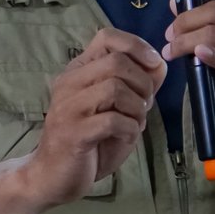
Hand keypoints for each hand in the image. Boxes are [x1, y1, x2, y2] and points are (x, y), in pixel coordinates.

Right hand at [22, 29, 165, 204]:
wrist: (54, 177)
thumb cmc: (91, 139)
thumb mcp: (119, 107)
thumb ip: (138, 84)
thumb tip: (160, 64)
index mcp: (79, 71)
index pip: (107, 36)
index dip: (137, 45)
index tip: (154, 64)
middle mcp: (70, 83)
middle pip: (117, 62)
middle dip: (143, 83)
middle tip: (144, 104)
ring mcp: (68, 107)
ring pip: (115, 88)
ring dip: (137, 107)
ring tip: (135, 122)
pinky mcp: (73, 133)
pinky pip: (113, 120)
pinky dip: (130, 128)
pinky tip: (126, 136)